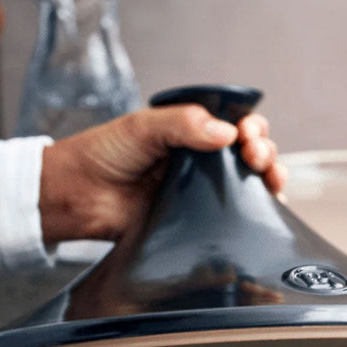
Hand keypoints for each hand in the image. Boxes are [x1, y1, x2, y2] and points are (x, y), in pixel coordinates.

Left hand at [38, 104, 287, 245]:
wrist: (77, 196)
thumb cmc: (103, 155)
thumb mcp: (143, 127)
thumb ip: (185, 124)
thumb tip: (227, 134)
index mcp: (191, 132)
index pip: (235, 124)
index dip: (251, 127)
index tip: (247, 133)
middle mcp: (200, 161)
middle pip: (250, 154)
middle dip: (264, 152)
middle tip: (254, 157)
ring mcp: (200, 192)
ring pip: (249, 185)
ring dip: (269, 179)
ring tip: (269, 180)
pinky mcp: (195, 222)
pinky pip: (233, 219)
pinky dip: (258, 214)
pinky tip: (269, 210)